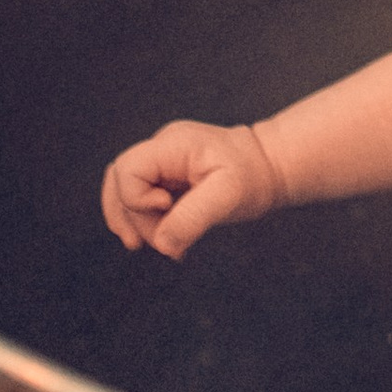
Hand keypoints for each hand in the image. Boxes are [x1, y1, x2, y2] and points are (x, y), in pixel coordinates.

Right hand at [102, 116, 281, 256]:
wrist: (269, 167)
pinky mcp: (165, 179)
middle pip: (122, 185)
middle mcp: (161, 150)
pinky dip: (148, 223)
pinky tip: (166, 240)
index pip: (127, 169)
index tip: (168, 208)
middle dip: (139, 220)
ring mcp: (162, 164)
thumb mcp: (228, 196)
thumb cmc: (253, 175)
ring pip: (124, 193)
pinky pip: (141, 200)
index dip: (136, 198)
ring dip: (138, 225)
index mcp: (173, 145)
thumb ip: (192, 218)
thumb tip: (162, 244)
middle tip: (167, 242)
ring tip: (162, 246)